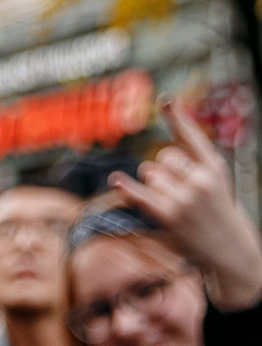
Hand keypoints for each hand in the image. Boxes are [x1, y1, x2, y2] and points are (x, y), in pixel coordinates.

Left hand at [113, 99, 261, 311]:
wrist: (229, 246)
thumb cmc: (216, 208)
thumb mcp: (214, 178)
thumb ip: (192, 155)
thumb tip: (170, 127)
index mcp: (214, 166)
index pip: (191, 137)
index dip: (177, 118)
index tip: (165, 99)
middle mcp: (201, 179)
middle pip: (162, 157)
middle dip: (162, 169)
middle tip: (178, 188)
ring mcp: (185, 198)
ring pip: (150, 175)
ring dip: (153, 185)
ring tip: (174, 201)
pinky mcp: (169, 216)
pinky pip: (142, 197)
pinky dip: (127, 189)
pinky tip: (116, 180)